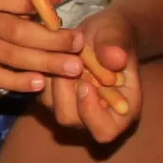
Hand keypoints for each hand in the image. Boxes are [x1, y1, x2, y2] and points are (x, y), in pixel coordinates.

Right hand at [0, 0, 87, 94]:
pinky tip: (40, 83)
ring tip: (73, 67)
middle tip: (79, 45)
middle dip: (51, 40)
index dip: (25, 4)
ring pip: (10, 55)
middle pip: (15, 30)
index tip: (53, 15)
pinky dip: (17, 82)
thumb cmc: (8, 0)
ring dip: (44, 62)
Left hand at [41, 9, 140, 144]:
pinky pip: (40, 91)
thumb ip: (117, 47)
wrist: (100, 32)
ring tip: (63, 53)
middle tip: (68, 61)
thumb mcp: (119, 34)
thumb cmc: (115, 35)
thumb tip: (116, 59)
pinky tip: (53, 54)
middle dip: (64, 90)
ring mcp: (72, 107)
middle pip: (70, 120)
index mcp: (122, 109)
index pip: (105, 131)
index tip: (85, 84)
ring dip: (53, 78)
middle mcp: (95, 115)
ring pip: (51, 106)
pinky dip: (43, 72)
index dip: (90, 113)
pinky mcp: (53, 96)